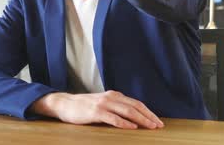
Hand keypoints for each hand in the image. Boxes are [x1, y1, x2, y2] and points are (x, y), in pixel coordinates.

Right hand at [30, 91, 163, 129]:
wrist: (65, 104)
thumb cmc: (84, 107)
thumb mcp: (103, 104)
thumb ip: (116, 107)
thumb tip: (133, 118)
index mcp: (114, 95)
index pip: (136, 103)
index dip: (148, 112)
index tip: (157, 121)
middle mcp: (111, 97)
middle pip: (134, 106)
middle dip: (148, 116)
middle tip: (158, 125)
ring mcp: (103, 104)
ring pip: (127, 111)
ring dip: (140, 119)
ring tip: (149, 126)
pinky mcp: (95, 112)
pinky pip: (113, 118)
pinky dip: (124, 122)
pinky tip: (131, 127)